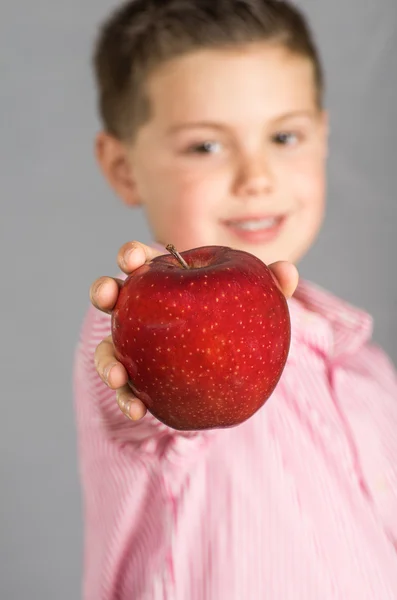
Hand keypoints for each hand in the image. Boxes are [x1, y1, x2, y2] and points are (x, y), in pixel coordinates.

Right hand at [90, 241, 298, 421]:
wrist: (237, 370)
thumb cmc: (244, 324)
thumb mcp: (261, 306)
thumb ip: (272, 287)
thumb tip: (286, 272)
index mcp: (169, 284)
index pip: (146, 263)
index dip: (133, 255)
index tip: (132, 258)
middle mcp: (145, 314)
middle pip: (116, 298)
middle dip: (105, 292)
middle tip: (107, 295)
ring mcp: (139, 349)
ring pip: (110, 348)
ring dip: (106, 359)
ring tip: (116, 373)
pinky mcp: (143, 382)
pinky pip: (130, 390)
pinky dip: (128, 399)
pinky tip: (138, 411)